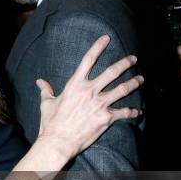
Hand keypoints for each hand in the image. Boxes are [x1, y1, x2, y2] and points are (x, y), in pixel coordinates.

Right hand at [36, 35, 142, 160]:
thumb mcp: (46, 103)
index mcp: (75, 84)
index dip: (98, 46)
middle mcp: (90, 91)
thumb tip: (39, 81)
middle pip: (112, 72)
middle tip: (133, 59)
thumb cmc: (51, 122)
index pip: (88, 59)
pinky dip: (133, 112)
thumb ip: (46, 90)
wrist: (58, 142)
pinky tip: (138, 112)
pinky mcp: (106, 118)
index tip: (107, 38)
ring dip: (134, 83)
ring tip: (141, 79)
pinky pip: (124, 112)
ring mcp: (99, 104)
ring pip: (123, 89)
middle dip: (125, 63)